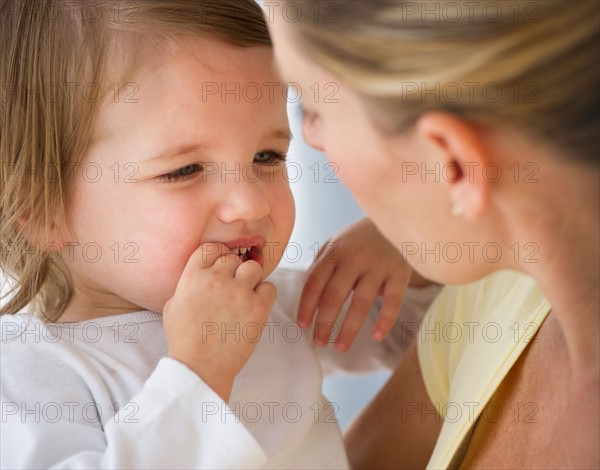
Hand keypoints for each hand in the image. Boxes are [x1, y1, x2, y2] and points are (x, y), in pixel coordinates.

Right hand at [163, 243, 275, 400]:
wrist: (200, 367)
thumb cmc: (185, 341)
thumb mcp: (174, 306)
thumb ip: (188, 285)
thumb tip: (201, 275)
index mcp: (193, 276)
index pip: (211, 248)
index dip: (218, 255)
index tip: (222, 266)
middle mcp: (216, 279)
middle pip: (233, 258)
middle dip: (233, 271)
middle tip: (232, 289)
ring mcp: (238, 292)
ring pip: (253, 268)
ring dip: (251, 279)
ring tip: (245, 296)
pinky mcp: (257, 307)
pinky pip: (269, 287)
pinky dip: (264, 295)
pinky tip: (255, 307)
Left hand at [298, 218, 428, 350]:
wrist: (394, 219)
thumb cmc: (358, 239)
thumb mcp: (335, 244)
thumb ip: (320, 267)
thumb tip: (307, 299)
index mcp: (334, 252)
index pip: (314, 282)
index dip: (306, 306)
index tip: (303, 326)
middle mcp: (353, 259)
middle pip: (334, 296)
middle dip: (324, 323)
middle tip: (319, 343)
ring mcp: (377, 266)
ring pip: (361, 303)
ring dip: (349, 329)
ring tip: (340, 347)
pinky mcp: (399, 273)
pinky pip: (392, 301)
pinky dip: (385, 321)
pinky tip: (376, 337)